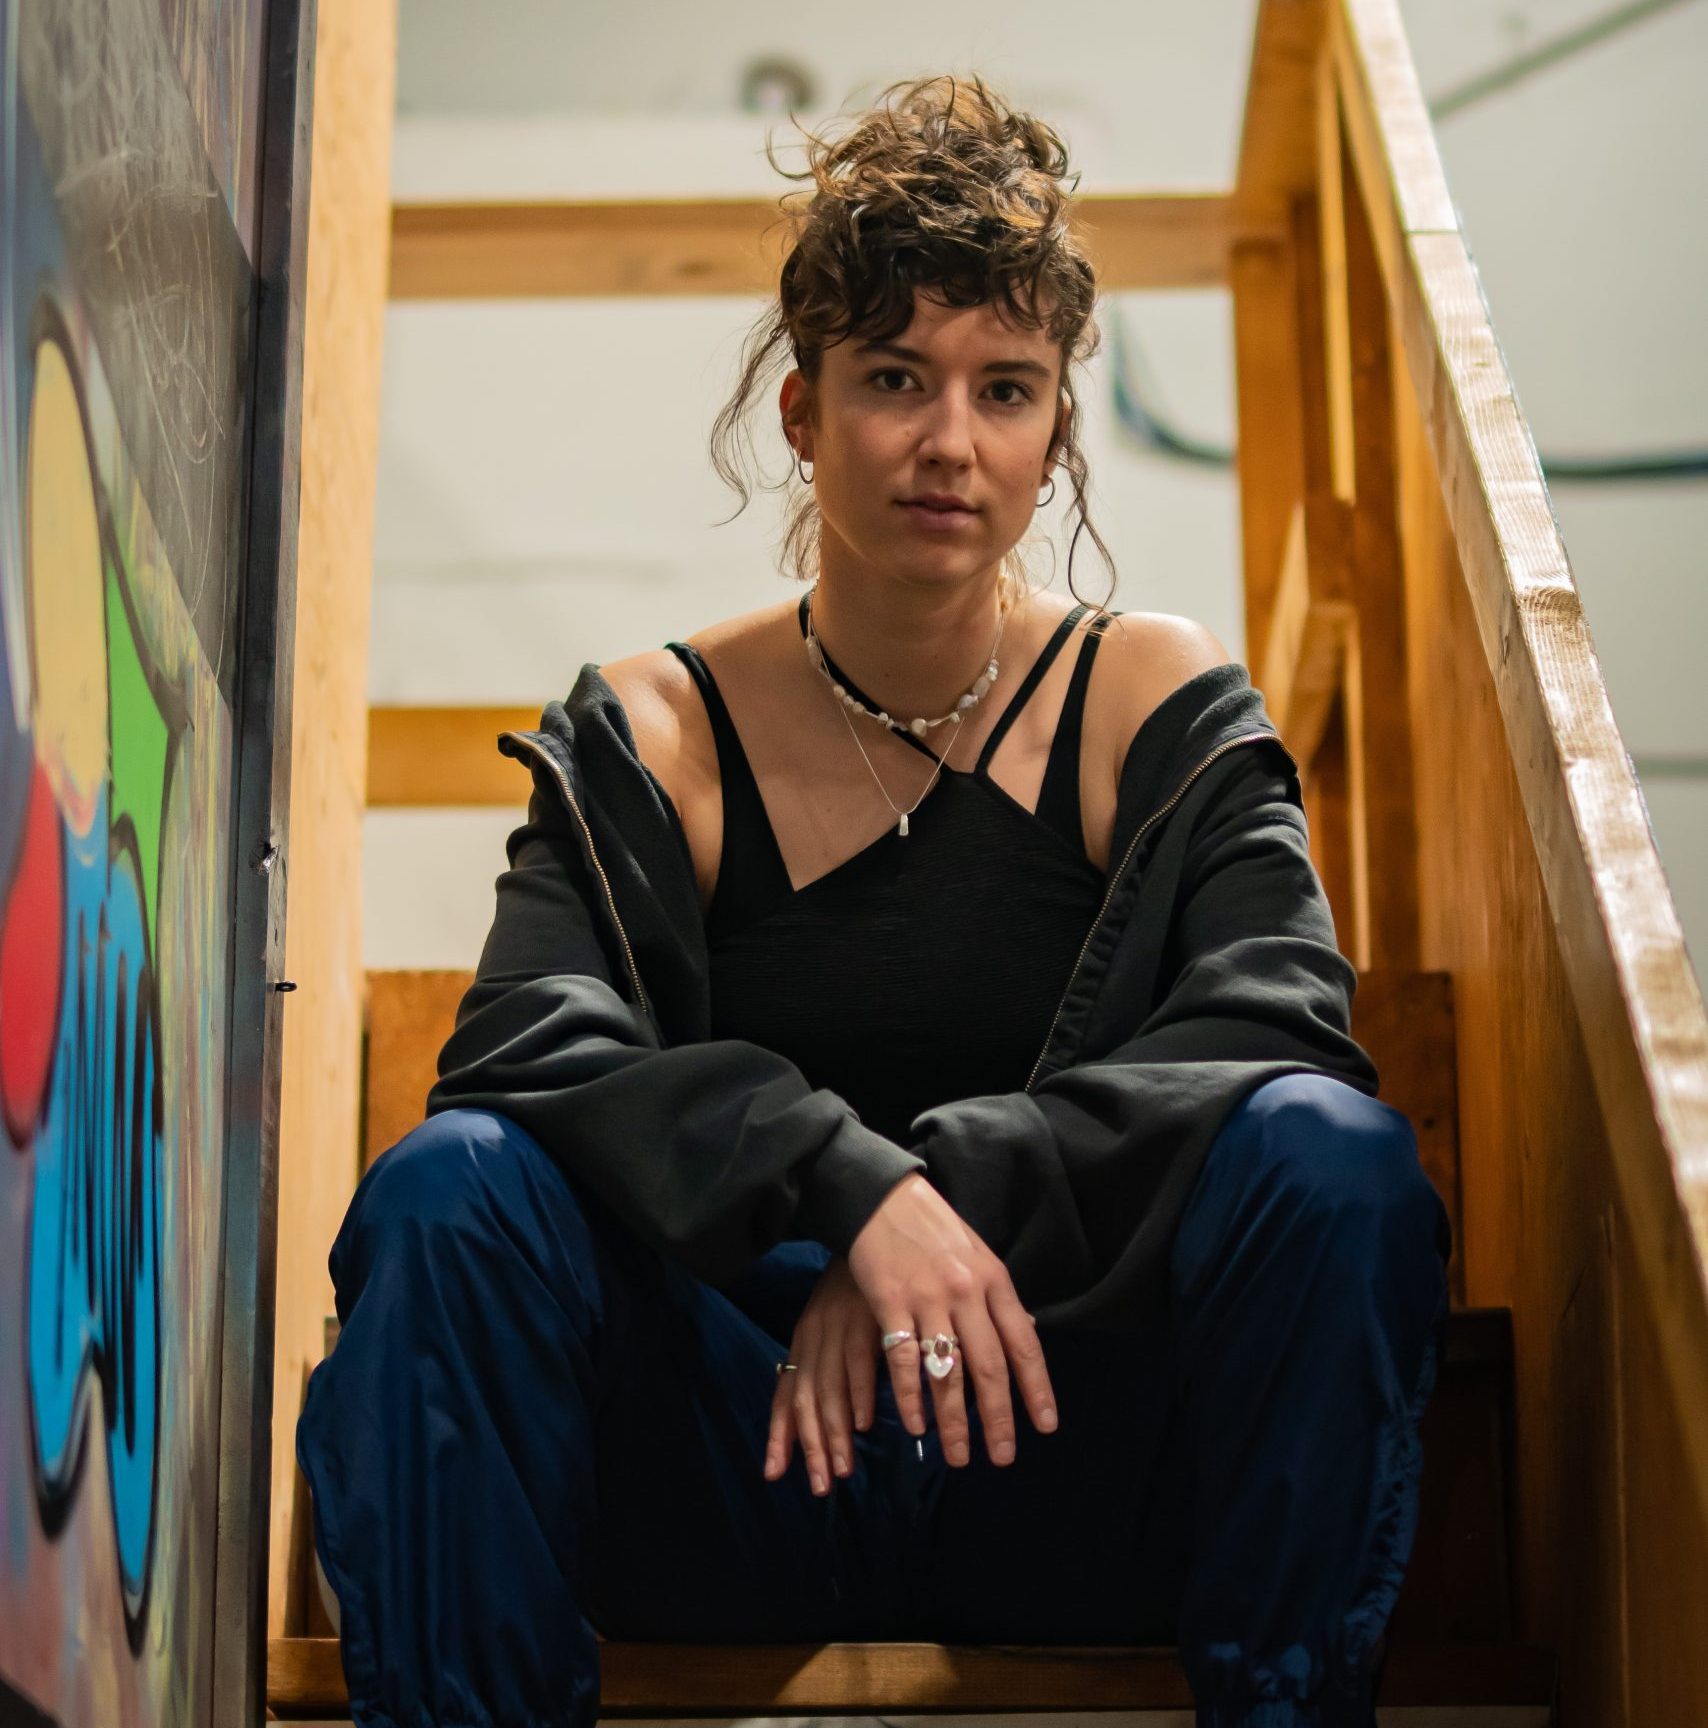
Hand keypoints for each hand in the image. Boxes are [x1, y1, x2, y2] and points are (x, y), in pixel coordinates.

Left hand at [763, 1253, 878, 1493]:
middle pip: (806, 1401)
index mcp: (804, 1339)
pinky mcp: (866, 1319)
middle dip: (810, 1448)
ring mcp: (838, 1328)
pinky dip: (859, 1396)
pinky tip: (862, 1425)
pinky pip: (859, 1364)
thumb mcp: (835, 1325)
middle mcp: (814, 1337)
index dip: (780, 1434)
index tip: (775, 1473)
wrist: (872, 1231)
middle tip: (819, 1486)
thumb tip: (836, 1414)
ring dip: (834, 1434)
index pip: (786, 1394)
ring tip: (842, 1470)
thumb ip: (831, 1366)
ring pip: (830, 1390)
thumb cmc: (858, 1286)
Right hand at [846, 1173, 1056, 1468]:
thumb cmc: (931, 1227)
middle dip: (998, 1418)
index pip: (1023, 1343)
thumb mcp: (976, 1253)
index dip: (1036, 1388)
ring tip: (958, 1456)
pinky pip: (903, 1360)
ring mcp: (928, 1298)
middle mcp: (966, 1292)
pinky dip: (910, 1397)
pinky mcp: (890, 1302)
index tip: (1045, 1426)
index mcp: (994, 1279)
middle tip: (1001, 1457)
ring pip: (947, 1372)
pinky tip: (915, 1425)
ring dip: (954, 1421)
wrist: (880, 1196)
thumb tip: (1023, 1332)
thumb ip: (996, 1295)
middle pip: (989, 1366)